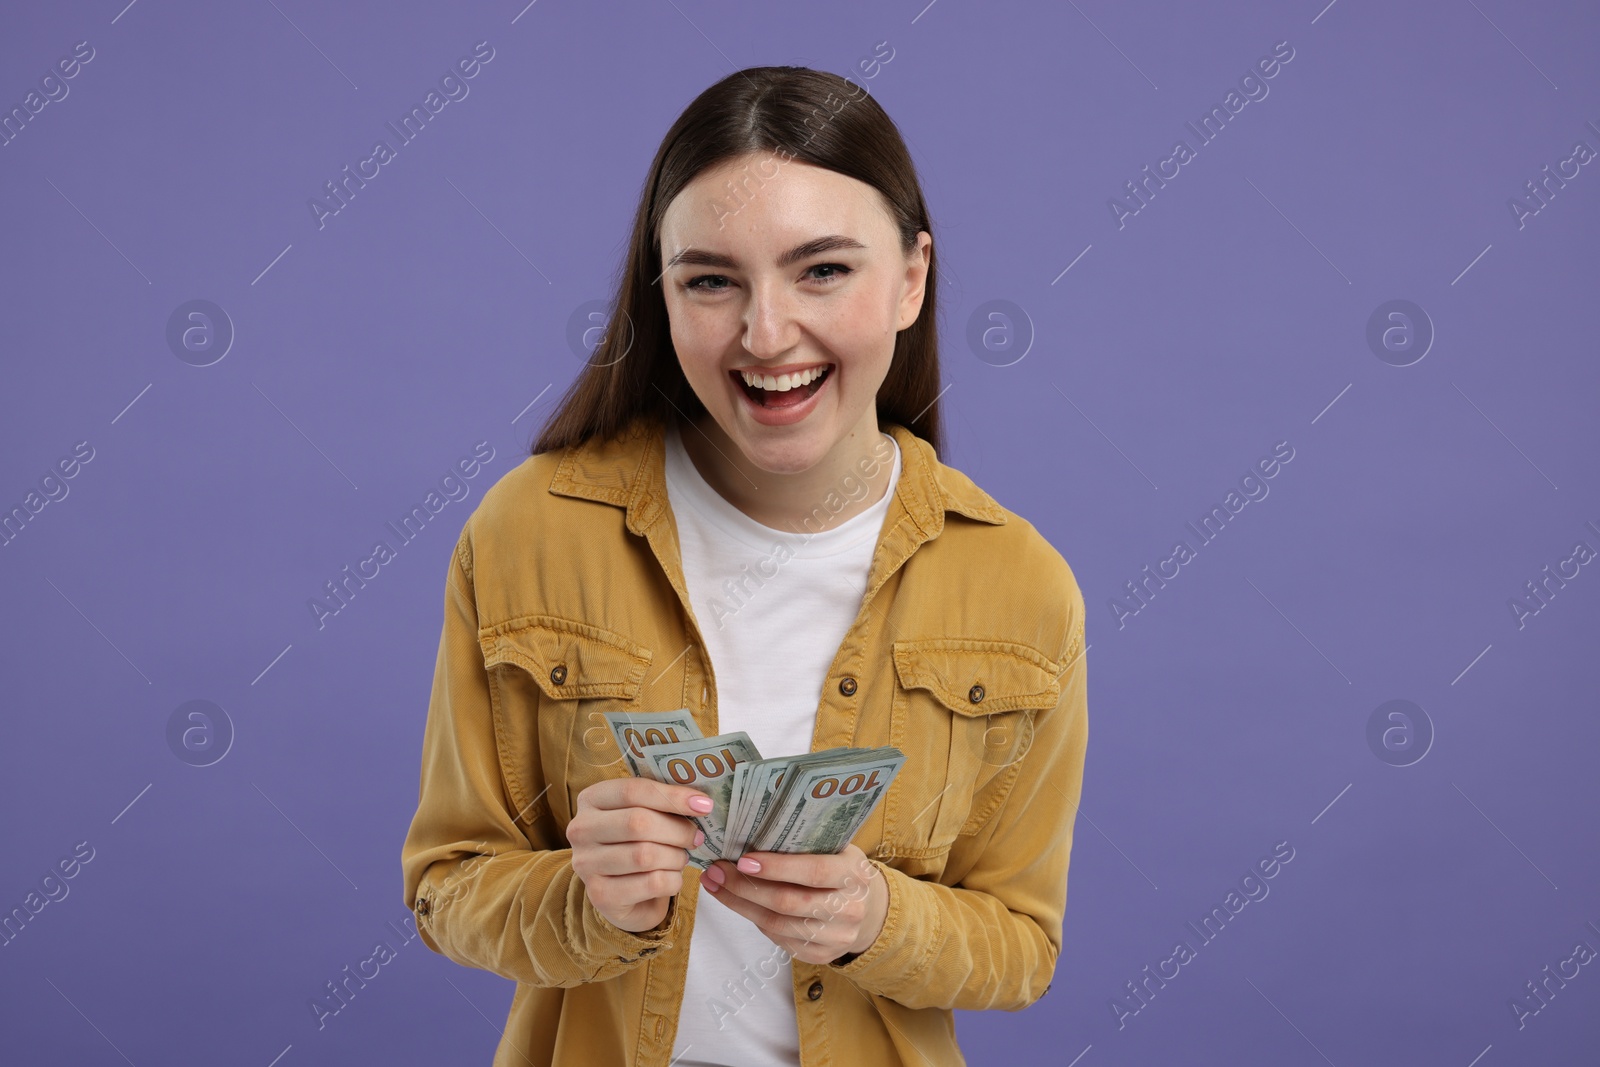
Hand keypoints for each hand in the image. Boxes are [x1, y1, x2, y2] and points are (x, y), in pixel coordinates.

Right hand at [569, 777, 711, 932]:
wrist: (623, 894)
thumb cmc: (638, 843)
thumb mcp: (644, 814)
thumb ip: (663, 802)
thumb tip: (700, 801)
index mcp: (591, 799)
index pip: (633, 791)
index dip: (673, 796)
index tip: (704, 804)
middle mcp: (581, 829)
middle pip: (638, 822)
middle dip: (677, 830)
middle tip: (696, 837)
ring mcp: (586, 864)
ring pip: (645, 855)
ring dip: (675, 857)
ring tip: (681, 858)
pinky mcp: (600, 895)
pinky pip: (651, 883)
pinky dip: (672, 880)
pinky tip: (672, 878)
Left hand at [698, 843, 886, 964]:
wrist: (868, 911)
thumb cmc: (841, 870)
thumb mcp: (836, 850)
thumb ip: (805, 844)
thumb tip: (750, 833)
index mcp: (854, 874)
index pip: (814, 872)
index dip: (777, 868)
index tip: (743, 860)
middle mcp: (849, 908)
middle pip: (788, 902)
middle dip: (745, 886)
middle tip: (716, 871)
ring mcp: (836, 937)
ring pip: (777, 924)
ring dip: (740, 904)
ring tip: (716, 886)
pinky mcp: (821, 956)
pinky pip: (779, 939)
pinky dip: (754, 920)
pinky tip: (739, 903)